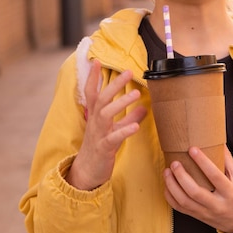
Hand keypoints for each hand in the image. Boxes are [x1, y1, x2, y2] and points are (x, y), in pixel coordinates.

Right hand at [66, 60, 146, 189]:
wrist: (87, 171)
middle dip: (114, 84)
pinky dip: (125, 131)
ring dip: (121, 103)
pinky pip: (114, 138)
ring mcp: (98, 134)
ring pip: (106, 115)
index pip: (92, 92)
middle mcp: (95, 122)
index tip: (97, 61)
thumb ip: (129, 118)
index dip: (93, 77)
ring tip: (136, 94)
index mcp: (95, 115)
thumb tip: (144, 106)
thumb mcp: (114, 130)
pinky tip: (136, 127)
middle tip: (128, 71)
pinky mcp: (104, 148)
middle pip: (102, 99)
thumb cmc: (101, 147)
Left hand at [163, 146, 232, 232]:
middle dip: (182, 176)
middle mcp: (217, 205)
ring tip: (167, 171)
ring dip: (172, 186)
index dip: (203, 162)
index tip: (192, 149)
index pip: (215, 176)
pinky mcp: (197, 217)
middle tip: (175, 163)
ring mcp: (206, 213)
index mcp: (230, 193)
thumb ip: (227, 161)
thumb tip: (218, 141)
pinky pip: (180, 208)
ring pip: (184, 202)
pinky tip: (167, 185)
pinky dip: (170, 196)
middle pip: (195, 192)